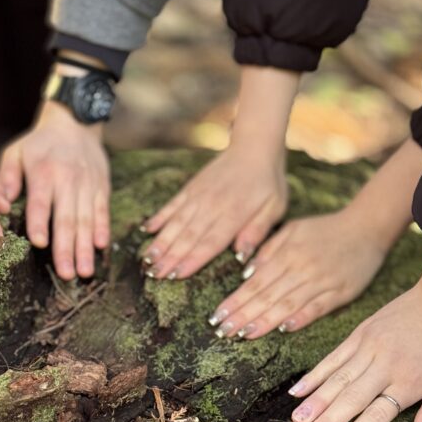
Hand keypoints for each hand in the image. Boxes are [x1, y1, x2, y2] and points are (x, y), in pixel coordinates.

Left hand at [0, 101, 109, 279]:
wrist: (75, 122)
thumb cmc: (39, 143)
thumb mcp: (16, 151)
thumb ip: (7, 176)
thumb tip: (2, 202)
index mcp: (44, 172)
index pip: (42, 202)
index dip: (40, 222)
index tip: (40, 243)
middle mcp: (68, 180)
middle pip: (67, 218)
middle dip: (67, 248)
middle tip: (66, 274)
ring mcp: (88, 185)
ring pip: (86, 220)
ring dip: (86, 248)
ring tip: (84, 272)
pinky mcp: (102, 187)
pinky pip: (103, 212)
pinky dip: (102, 230)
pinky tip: (101, 248)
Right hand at [141, 146, 287, 279]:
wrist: (254, 146)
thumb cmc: (268, 183)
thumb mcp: (274, 207)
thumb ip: (257, 231)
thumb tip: (241, 255)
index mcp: (234, 214)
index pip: (210, 242)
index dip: (192, 259)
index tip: (175, 275)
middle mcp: (212, 206)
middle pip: (188, 236)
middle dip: (169, 257)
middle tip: (152, 274)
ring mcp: (198, 196)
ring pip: (176, 223)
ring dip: (160, 242)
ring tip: (146, 259)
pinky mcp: (190, 188)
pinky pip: (172, 205)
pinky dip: (159, 217)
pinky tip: (147, 230)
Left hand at [210, 136, 421, 338]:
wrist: (367, 226)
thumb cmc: (324, 230)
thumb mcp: (292, 230)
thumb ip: (269, 250)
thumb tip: (246, 274)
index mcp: (286, 254)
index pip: (254, 283)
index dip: (235, 301)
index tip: (217, 317)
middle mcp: (301, 268)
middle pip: (267, 295)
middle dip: (242, 315)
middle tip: (222, 331)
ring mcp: (321, 281)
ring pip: (288, 303)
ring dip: (265, 320)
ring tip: (244, 334)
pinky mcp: (341, 291)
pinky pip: (319, 307)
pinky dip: (302, 317)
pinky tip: (285, 328)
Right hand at [289, 252, 421, 421]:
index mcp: (409, 382)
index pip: (377, 414)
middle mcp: (385, 366)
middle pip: (351, 399)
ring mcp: (369, 348)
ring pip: (336, 379)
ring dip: (315, 401)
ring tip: (297, 420)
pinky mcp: (359, 334)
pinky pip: (332, 358)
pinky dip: (314, 375)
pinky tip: (298, 390)